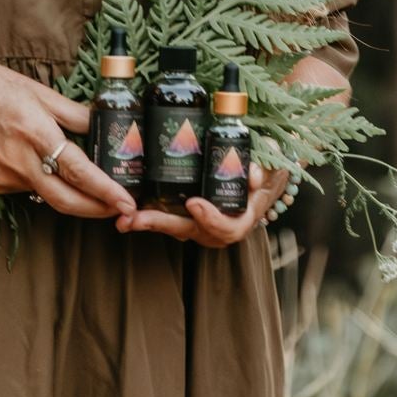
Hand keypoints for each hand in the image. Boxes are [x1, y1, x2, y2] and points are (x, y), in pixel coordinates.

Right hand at [0, 55, 136, 222]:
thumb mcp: (39, 91)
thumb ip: (73, 113)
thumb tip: (102, 124)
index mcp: (35, 132)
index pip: (78, 170)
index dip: (105, 190)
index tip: (127, 202)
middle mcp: (19, 161)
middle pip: (66, 201)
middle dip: (98, 209)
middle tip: (122, 210)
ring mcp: (4, 177)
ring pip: (48, 196)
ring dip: (74, 196)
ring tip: (96, 190)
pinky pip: (29, 189)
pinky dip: (46, 184)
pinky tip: (49, 170)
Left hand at [117, 161, 291, 246]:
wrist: (262, 174)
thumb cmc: (267, 170)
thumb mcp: (272, 166)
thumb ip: (264, 167)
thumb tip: (252, 175)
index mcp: (243, 218)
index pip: (228, 228)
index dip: (212, 219)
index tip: (195, 203)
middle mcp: (219, 227)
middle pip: (191, 231)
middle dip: (162, 224)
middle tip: (137, 218)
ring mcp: (202, 223)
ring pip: (175, 227)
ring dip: (149, 223)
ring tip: (124, 219)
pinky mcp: (188, 215)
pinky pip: (169, 218)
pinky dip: (149, 215)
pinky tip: (127, 210)